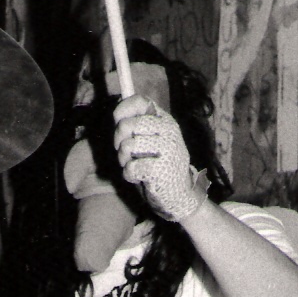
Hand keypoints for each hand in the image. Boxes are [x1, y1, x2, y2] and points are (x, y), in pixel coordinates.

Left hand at [113, 94, 207, 222]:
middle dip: (118, 141)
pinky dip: (130, 175)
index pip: (140, 101)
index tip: (117, 121)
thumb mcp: (151, 139)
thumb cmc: (159, 164)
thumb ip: (137, 123)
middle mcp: (169, 131)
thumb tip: (118, 104)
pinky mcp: (162, 169)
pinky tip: (140, 177)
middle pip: (127, 125)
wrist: (179, 194)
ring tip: (134, 165)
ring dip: (124, 160)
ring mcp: (168, 149)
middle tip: (126, 152)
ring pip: (127, 146)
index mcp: (165, 120)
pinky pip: (131, 167)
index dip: (122, 109)